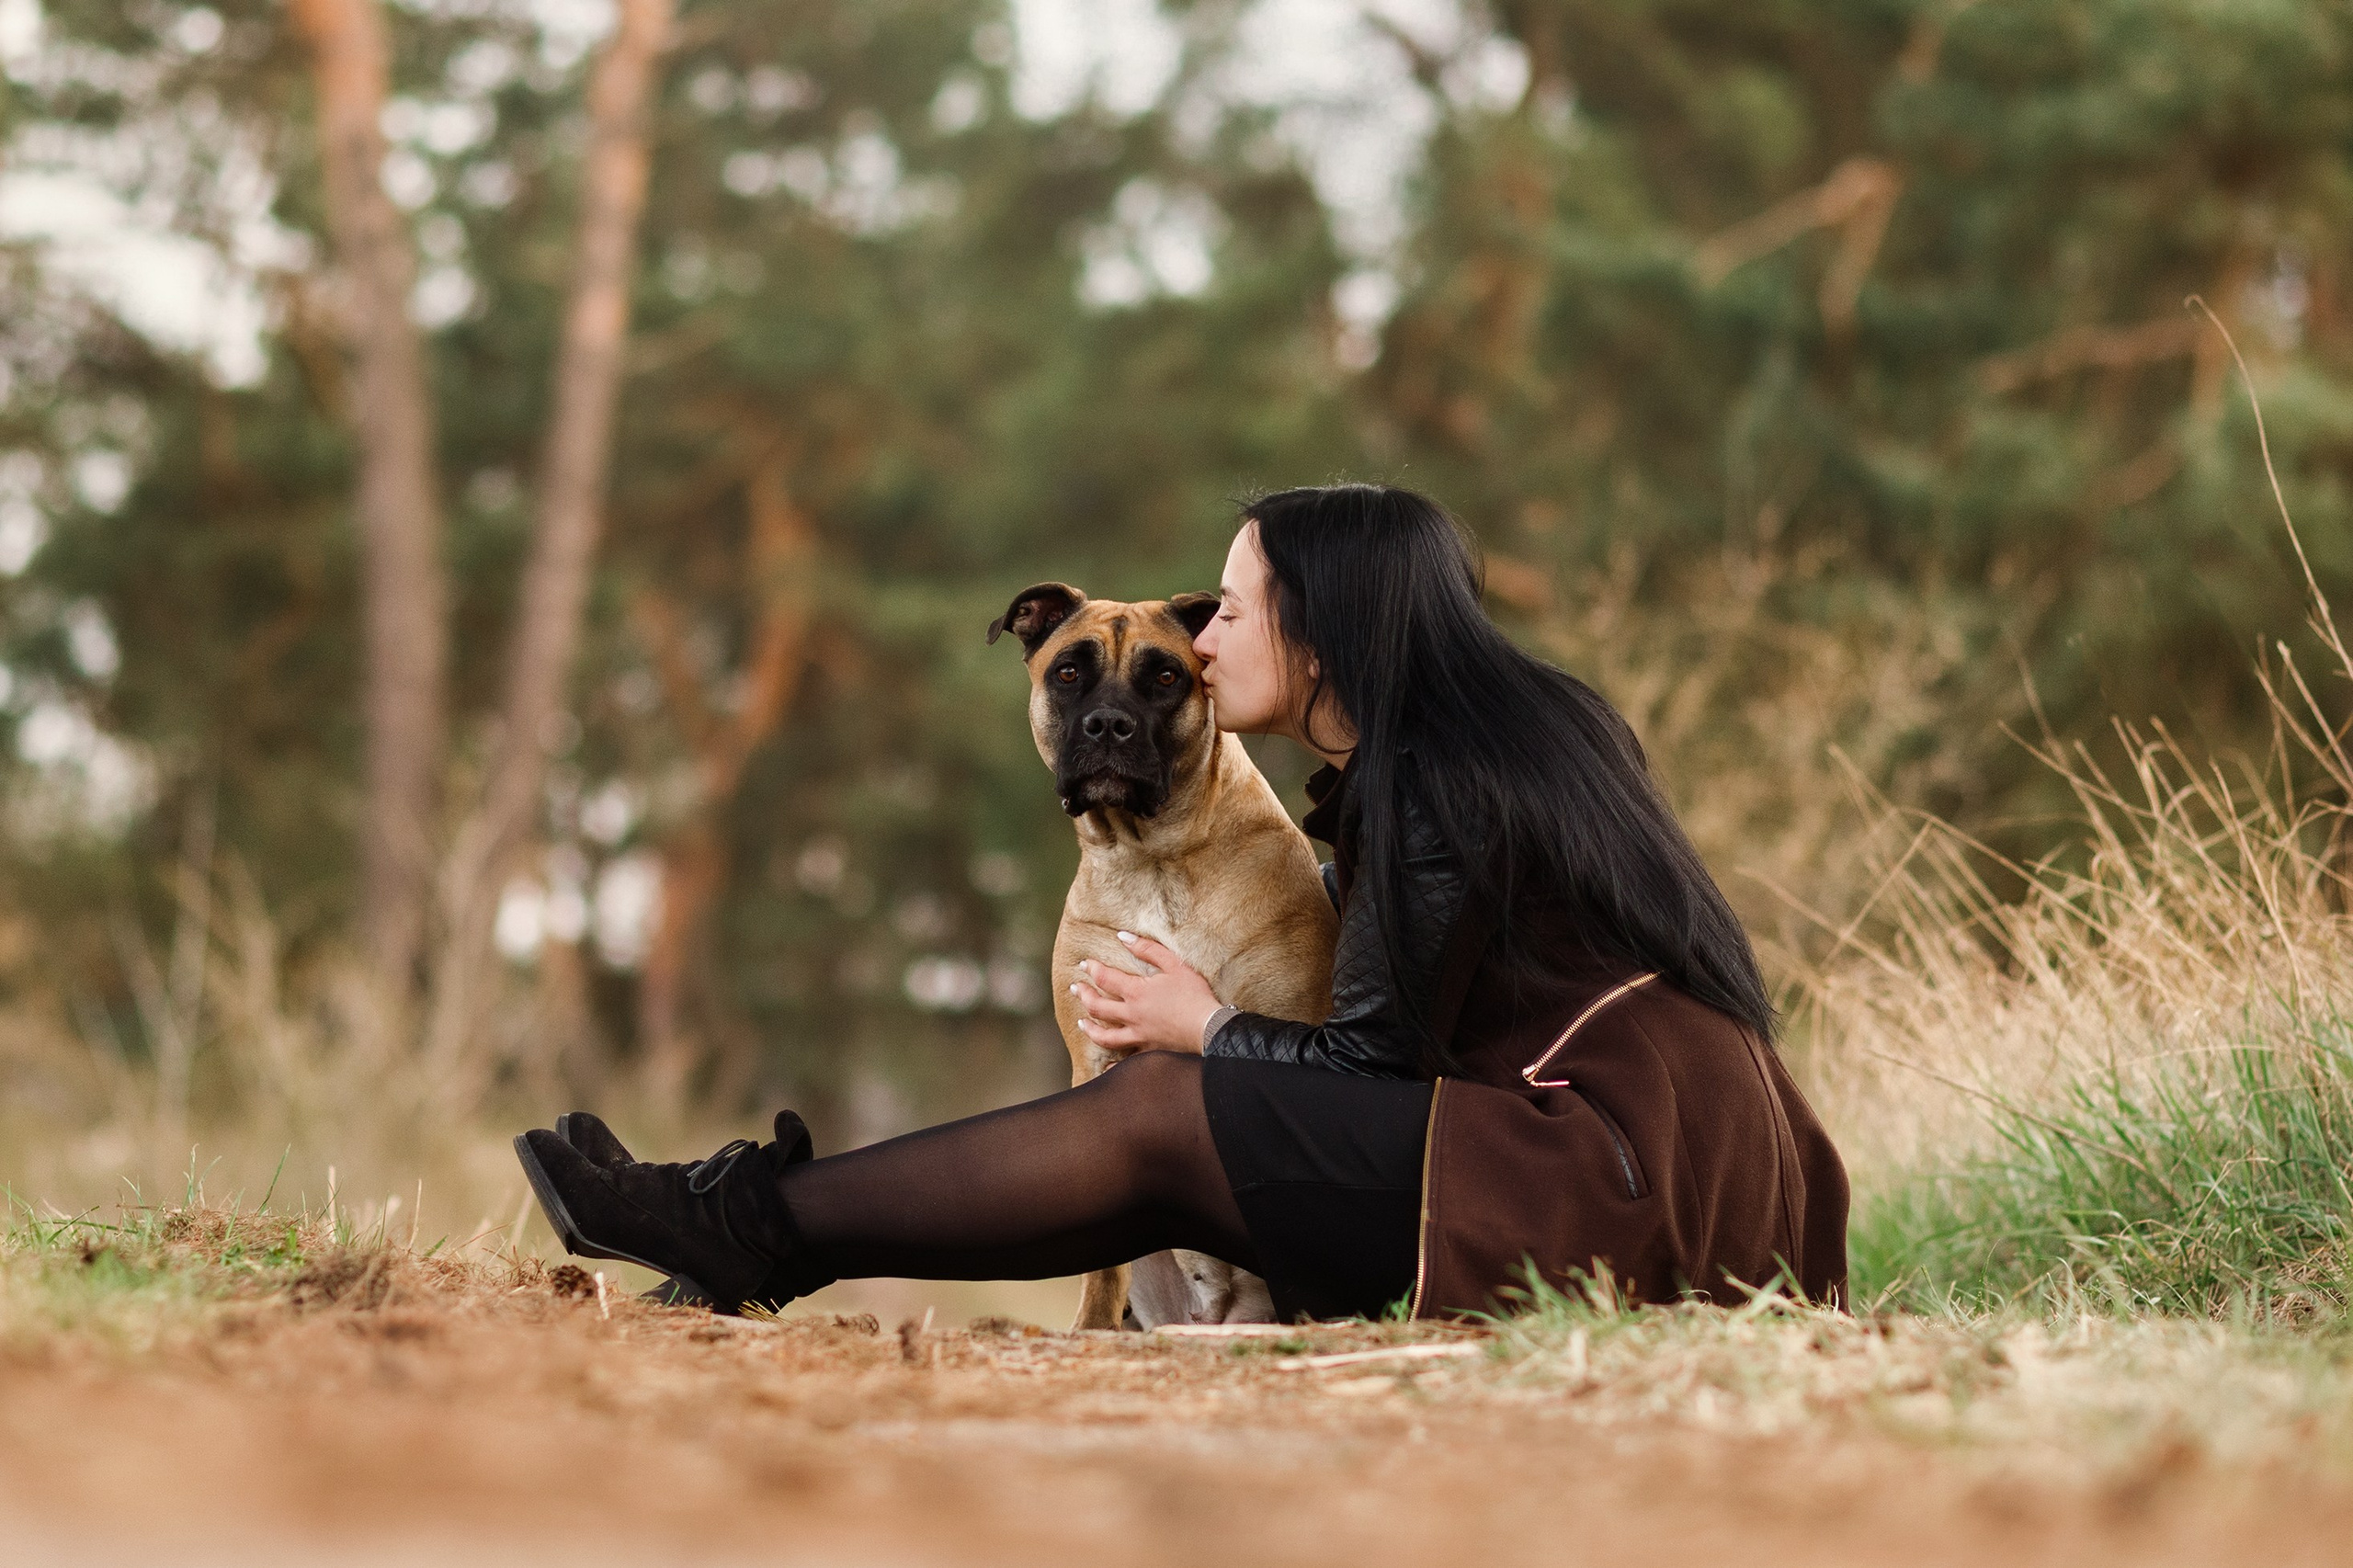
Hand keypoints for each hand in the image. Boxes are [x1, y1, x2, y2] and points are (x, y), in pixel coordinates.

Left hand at [1071, 932, 1221, 1054]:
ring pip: (1104, 1036)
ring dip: (1090, 1028)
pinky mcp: (1149, 1051)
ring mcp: (1138, 1036)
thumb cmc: (1194, 994)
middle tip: (1075, 988)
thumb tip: (1123, 937)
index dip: (1092, 969)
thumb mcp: (1175, 964)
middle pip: (1098, 1007)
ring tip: (1082, 1022)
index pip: (1105, 978)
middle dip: (1083, 995)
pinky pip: (1125, 1062)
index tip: (1084, 964)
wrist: (1210, 1028)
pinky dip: (1112, 1066)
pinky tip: (1104, 1066)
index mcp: (1136, 992)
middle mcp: (1131, 1015)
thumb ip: (1147, 949)